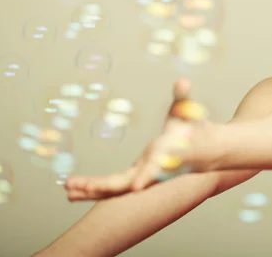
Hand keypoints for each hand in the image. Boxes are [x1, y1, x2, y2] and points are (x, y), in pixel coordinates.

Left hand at [64, 78, 217, 200]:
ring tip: (68, 188)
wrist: (204, 152)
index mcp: (167, 154)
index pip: (157, 167)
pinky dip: (95, 188)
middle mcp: (153, 169)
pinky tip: (74, 190)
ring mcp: (144, 175)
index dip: (147, 176)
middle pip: (127, 182)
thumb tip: (183, 81)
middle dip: (103, 185)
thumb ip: (183, 97)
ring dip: (93, 189)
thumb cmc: (194, 129)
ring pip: (116, 188)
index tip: (137, 187)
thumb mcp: (189, 111)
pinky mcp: (137, 176)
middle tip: (80, 186)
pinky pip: (114, 186)